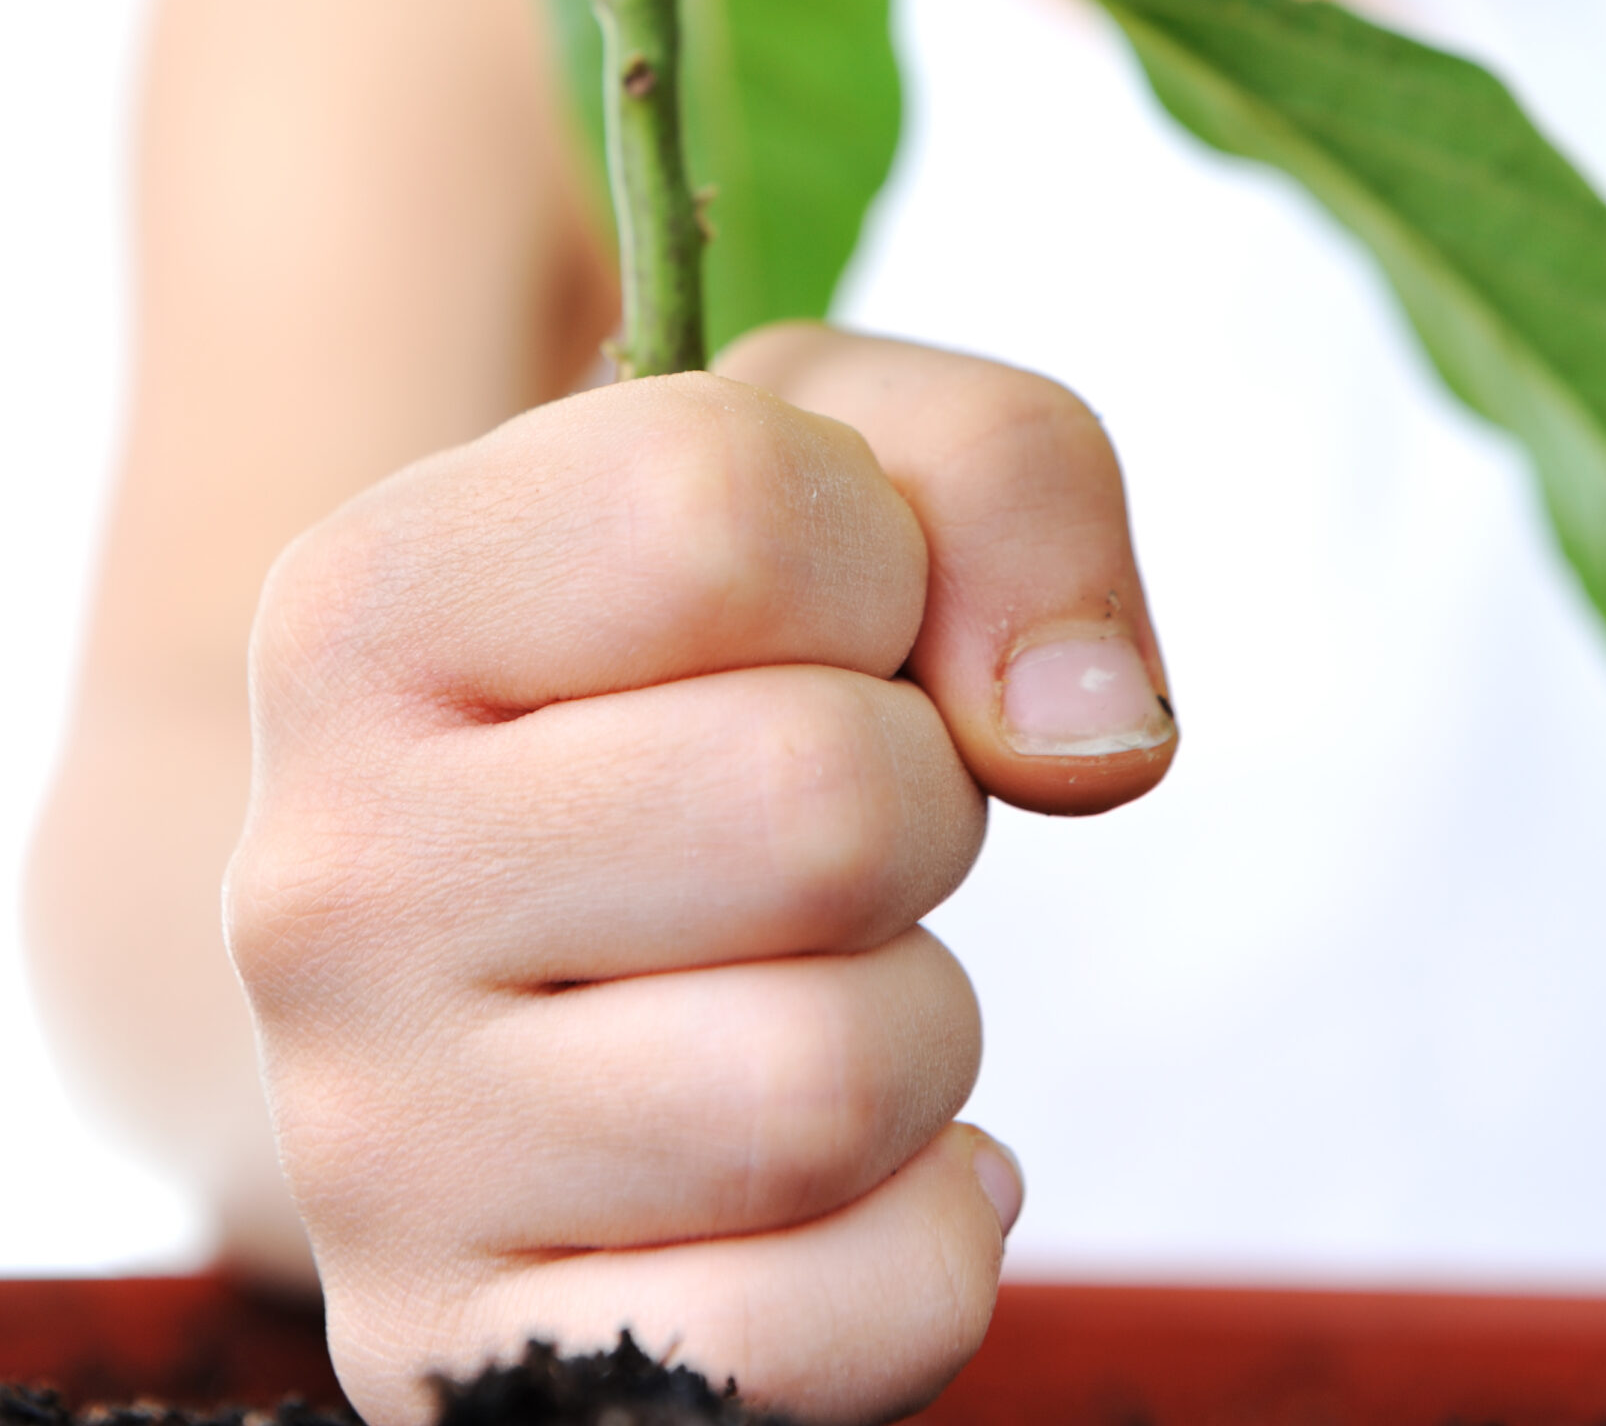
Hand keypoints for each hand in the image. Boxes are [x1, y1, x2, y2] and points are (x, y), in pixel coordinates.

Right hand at [226, 326, 1175, 1424]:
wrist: (515, 935)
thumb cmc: (710, 662)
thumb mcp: (850, 466)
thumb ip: (1005, 481)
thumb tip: (1089, 743)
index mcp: (366, 608)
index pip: (724, 515)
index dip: (872, 558)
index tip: (819, 618)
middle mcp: (320, 877)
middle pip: (817, 807)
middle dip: (920, 798)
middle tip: (824, 818)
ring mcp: (372, 1149)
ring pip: (834, 1083)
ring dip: (916, 1017)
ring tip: (802, 974)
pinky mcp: (473, 1367)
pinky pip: (844, 1321)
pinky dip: (920, 1233)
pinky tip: (835, 1167)